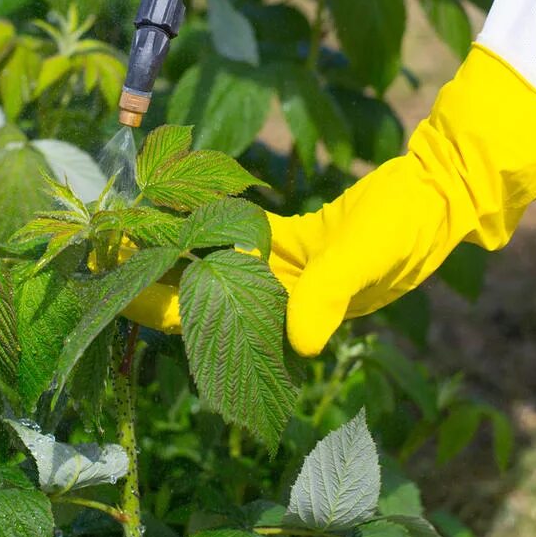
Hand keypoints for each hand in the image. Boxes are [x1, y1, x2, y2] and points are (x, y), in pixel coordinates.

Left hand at [124, 45, 535, 354]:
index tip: (110, 291)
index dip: (156, 308)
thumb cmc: (408, 230)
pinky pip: (238, 234)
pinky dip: (208, 220)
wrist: (440, 193)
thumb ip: (329, 297)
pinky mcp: (293, 241)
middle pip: (197, 293)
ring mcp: (284, 271)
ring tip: (121, 228)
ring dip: (170, 248)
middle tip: (95, 253)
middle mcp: (279, 299)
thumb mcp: (367, 260)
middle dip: (147, 277)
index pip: (208, 319)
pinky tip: (172, 204)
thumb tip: (299, 343)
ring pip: (211, 264)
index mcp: (292, 314)